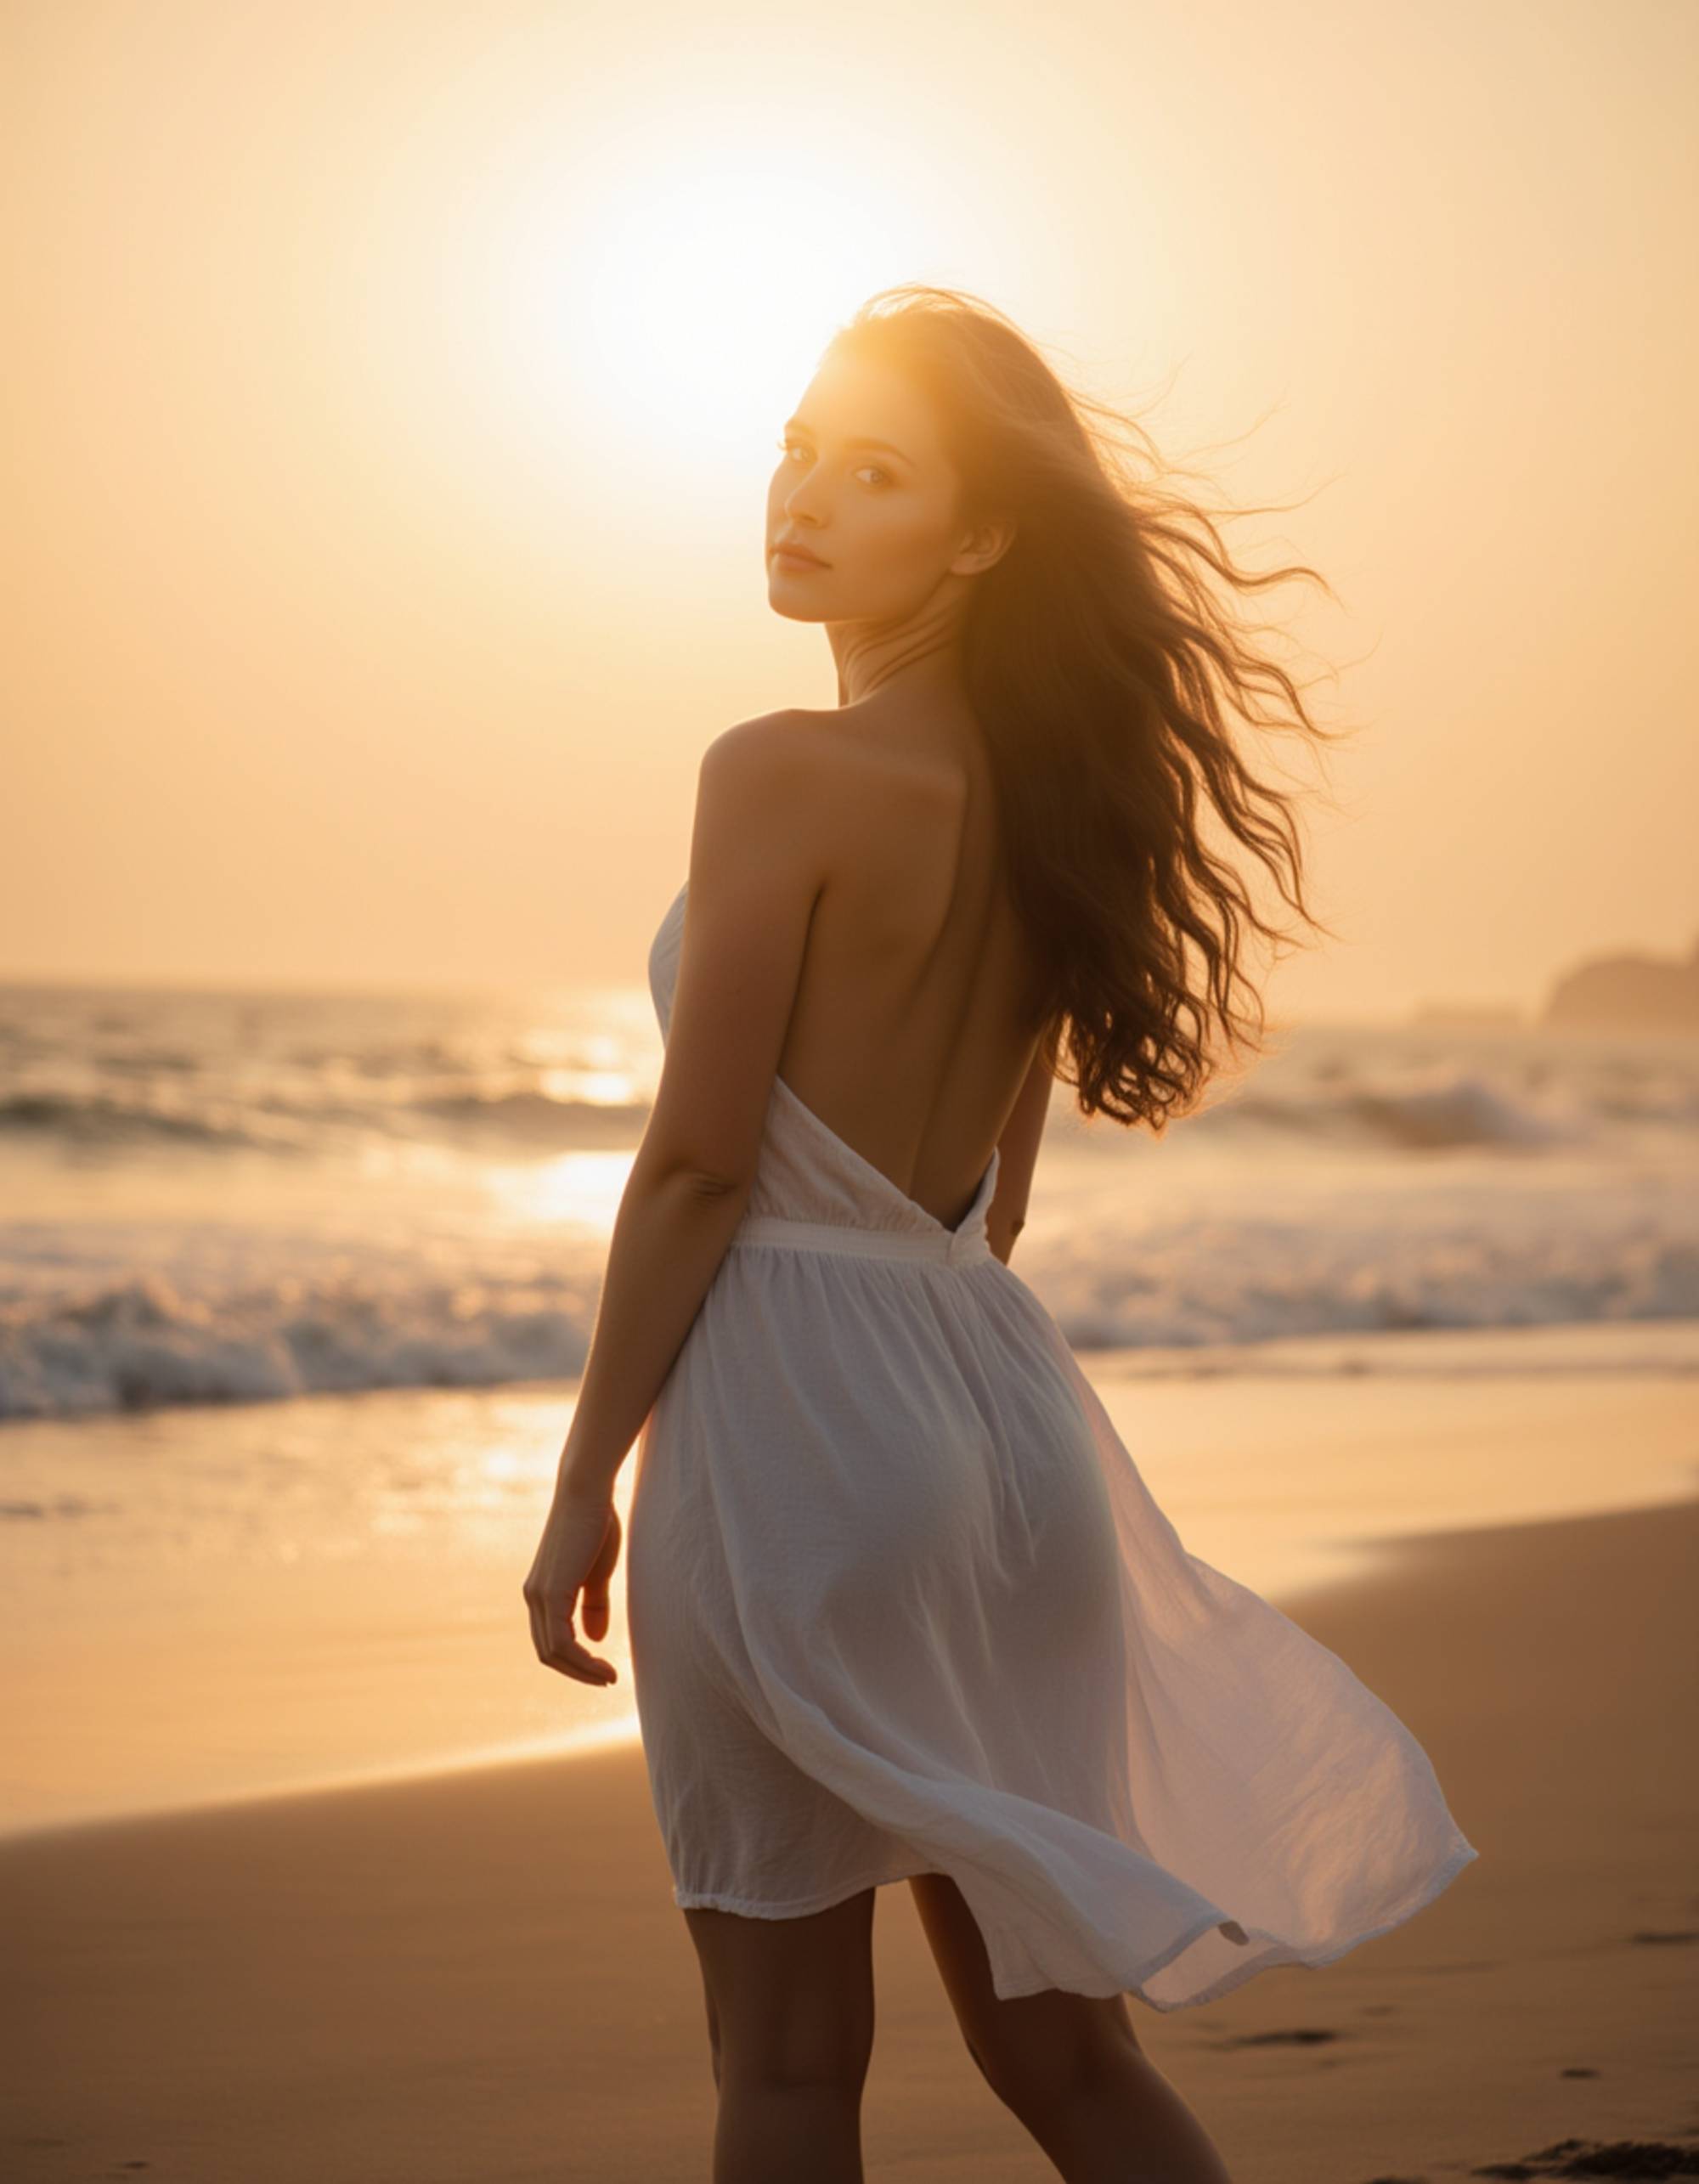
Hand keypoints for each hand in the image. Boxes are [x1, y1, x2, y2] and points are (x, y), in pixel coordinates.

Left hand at [522, 1485, 621, 1686]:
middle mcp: (533, 1596)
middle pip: (548, 1653)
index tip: (605, 1670)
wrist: (588, 1491)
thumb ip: (593, 1605)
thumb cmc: (595, 1523)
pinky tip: (604, 1663)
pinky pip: (561, 1642)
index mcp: (542, 1591)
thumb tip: (595, 1640)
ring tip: (609, 1677)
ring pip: (552, 1652)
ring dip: (582, 1671)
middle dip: (578, 1672)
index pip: (551, 1640)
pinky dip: (582, 1660)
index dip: (576, 1661)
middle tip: (608, 1679)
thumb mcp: (597, 1572)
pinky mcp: (550, 1592)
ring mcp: (539, 1595)